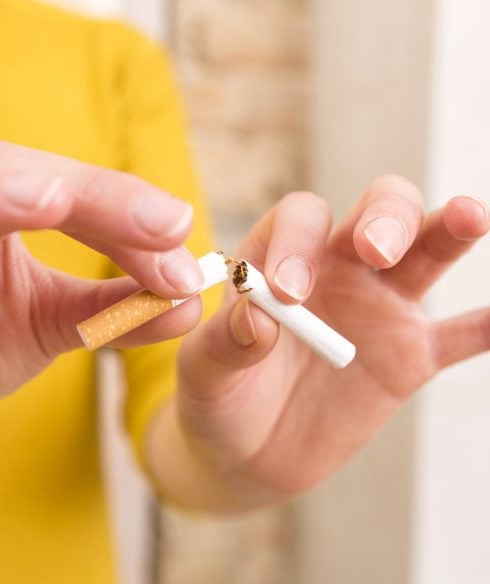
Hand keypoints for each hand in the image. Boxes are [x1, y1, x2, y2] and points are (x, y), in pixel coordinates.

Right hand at [0, 142, 203, 463]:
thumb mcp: (46, 326)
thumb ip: (113, 312)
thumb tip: (189, 304)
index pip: (77, 203)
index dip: (133, 231)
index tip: (185, 271)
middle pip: (43, 178)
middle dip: (110, 202)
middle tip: (173, 227)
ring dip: (47, 187)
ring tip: (95, 202)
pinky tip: (37, 200)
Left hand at [148, 175, 489, 510]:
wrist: (247, 452)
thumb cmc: (218, 400)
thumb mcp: (204, 374)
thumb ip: (224, 344)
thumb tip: (259, 319)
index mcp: (278, 260)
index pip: (300, 220)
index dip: (297, 241)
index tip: (289, 295)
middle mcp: (335, 271)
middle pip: (376, 213)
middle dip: (384, 217)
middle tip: (375, 250)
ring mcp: (377, 310)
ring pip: (425, 254)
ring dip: (448, 231)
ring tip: (469, 216)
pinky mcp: (408, 358)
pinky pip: (459, 336)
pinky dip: (487, 326)